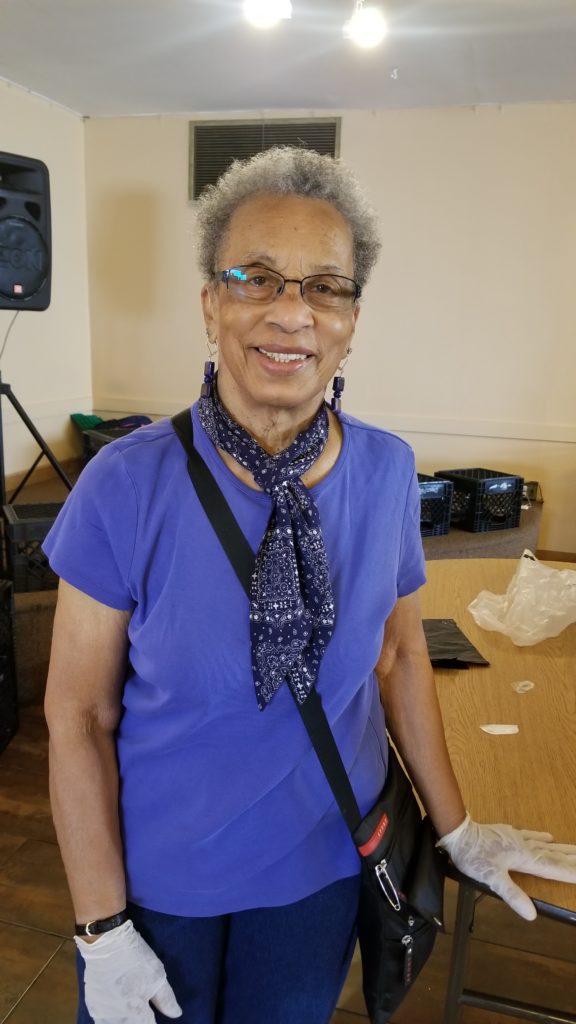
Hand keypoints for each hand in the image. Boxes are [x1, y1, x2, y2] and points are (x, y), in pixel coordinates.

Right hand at [74, 919, 181, 1022]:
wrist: (105, 942)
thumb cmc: (135, 959)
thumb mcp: (157, 977)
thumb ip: (166, 1000)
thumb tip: (176, 1015)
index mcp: (134, 1016)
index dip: (154, 1022)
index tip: (155, 1015)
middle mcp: (115, 1020)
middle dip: (139, 1021)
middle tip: (147, 1011)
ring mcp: (100, 1013)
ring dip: (125, 1021)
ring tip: (134, 1012)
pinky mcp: (91, 1003)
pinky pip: (103, 1019)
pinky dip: (112, 1017)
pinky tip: (119, 1009)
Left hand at [437, 813, 575, 920]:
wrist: (459, 832)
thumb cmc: (474, 856)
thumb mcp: (492, 879)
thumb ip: (512, 895)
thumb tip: (532, 914)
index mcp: (524, 859)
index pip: (553, 867)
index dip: (570, 872)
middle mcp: (524, 847)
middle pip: (553, 855)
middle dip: (572, 859)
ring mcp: (517, 839)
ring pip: (545, 845)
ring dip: (562, 848)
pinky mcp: (508, 834)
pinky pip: (530, 835)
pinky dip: (542, 837)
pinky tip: (549, 836)